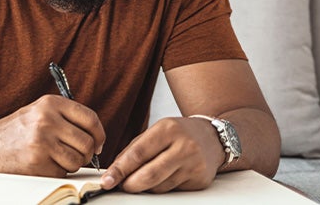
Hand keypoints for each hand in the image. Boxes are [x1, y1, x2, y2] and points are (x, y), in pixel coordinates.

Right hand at [0, 95, 104, 176]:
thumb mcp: (40, 112)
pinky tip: (43, 164)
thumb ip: (66, 117)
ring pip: (78, 160)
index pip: (90, 118)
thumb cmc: (17, 130)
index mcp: (50, 103)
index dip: (99, 134)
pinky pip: (63, 172)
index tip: (98, 143)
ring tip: (56, 158)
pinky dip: (57, 172)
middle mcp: (47, 119)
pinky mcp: (37, 162)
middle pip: (87, 142)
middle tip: (76, 155)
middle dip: (86, 154)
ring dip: (71, 164)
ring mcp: (42, 141)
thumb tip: (97, 134)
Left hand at [101, 117, 224, 192]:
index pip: (138, 154)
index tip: (107, 179)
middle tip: (119, 186)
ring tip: (139, 179)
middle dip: (130, 184)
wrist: (213, 138)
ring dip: (144, 187)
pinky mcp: (200, 180)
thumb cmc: (178, 134)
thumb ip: (134, 149)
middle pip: (149, 174)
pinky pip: (172, 190)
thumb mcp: (156, 131)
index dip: (120, 169)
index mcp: (168, 129)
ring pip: (159, 186)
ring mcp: (194, 165)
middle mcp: (184, 146)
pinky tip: (160, 178)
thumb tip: (114, 170)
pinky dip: (159, 188)